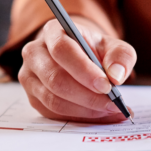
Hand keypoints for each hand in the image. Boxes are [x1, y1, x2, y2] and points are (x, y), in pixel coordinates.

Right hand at [19, 17, 136, 122]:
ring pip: (54, 100)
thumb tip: (116, 76)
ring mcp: (29, 77)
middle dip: (87, 96)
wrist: (79, 58)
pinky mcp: (33, 98)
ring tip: (110, 110)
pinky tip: (99, 115)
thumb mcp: (112, 47)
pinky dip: (80, 118)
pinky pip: (54, 114)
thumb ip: (121, 57)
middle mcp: (34, 53)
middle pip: (55, 79)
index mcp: (52, 32)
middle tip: (113, 104)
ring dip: (85, 110)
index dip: (83, 70)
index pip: (61, 50)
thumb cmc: (94, 51)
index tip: (106, 85)